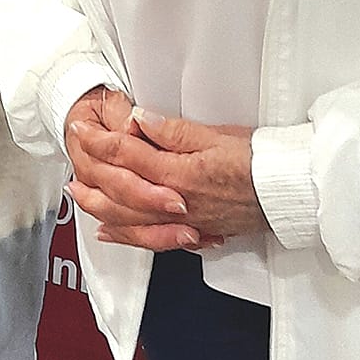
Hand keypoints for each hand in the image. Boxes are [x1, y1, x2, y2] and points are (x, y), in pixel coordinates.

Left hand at [67, 96, 261, 250]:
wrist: (287, 192)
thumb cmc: (257, 159)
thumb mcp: (214, 134)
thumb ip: (172, 131)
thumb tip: (138, 120)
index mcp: (177, 173)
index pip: (126, 154)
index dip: (99, 139)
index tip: (81, 127)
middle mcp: (174, 202)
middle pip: (118, 190)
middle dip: (90, 172)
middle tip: (73, 154)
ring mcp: (182, 221)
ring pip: (128, 218)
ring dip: (98, 205)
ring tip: (77, 193)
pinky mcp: (193, 232)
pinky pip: (150, 239)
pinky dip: (125, 235)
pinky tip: (109, 230)